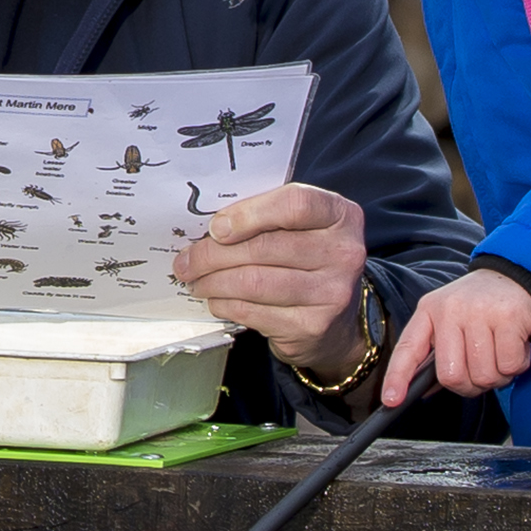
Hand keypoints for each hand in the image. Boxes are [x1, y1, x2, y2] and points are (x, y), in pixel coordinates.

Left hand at [173, 182, 371, 363]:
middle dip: (213, 254)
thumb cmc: (309, 261)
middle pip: (264, 247)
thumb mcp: (301, 229)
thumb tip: (208, 227)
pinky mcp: (312, 326)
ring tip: (196, 280)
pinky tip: (216, 299)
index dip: (249, 214)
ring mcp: (331, 293)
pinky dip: (225, 304)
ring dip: (213, 282)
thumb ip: (266, 217)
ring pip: (254, 282)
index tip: (216, 227)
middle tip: (187, 260)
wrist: (340, 320)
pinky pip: (253, 311)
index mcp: (340, 216)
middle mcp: (343, 253)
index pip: (295, 204)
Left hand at [381, 269, 530, 407]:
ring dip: (497, 376)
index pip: (408, 348)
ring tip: (499, 353)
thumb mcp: (449, 320)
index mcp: (429, 310)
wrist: (517, 277)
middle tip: (481, 370)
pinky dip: (516, 366)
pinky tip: (515, 346)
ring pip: (484, 376)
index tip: (391, 401)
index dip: (397, 377)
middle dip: (470, 385)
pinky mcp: (508, 318)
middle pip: (452, 376)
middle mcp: (450, 309)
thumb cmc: (480, 307)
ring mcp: (479, 312)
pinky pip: (509, 366)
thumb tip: (423, 391)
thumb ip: (437, 354)